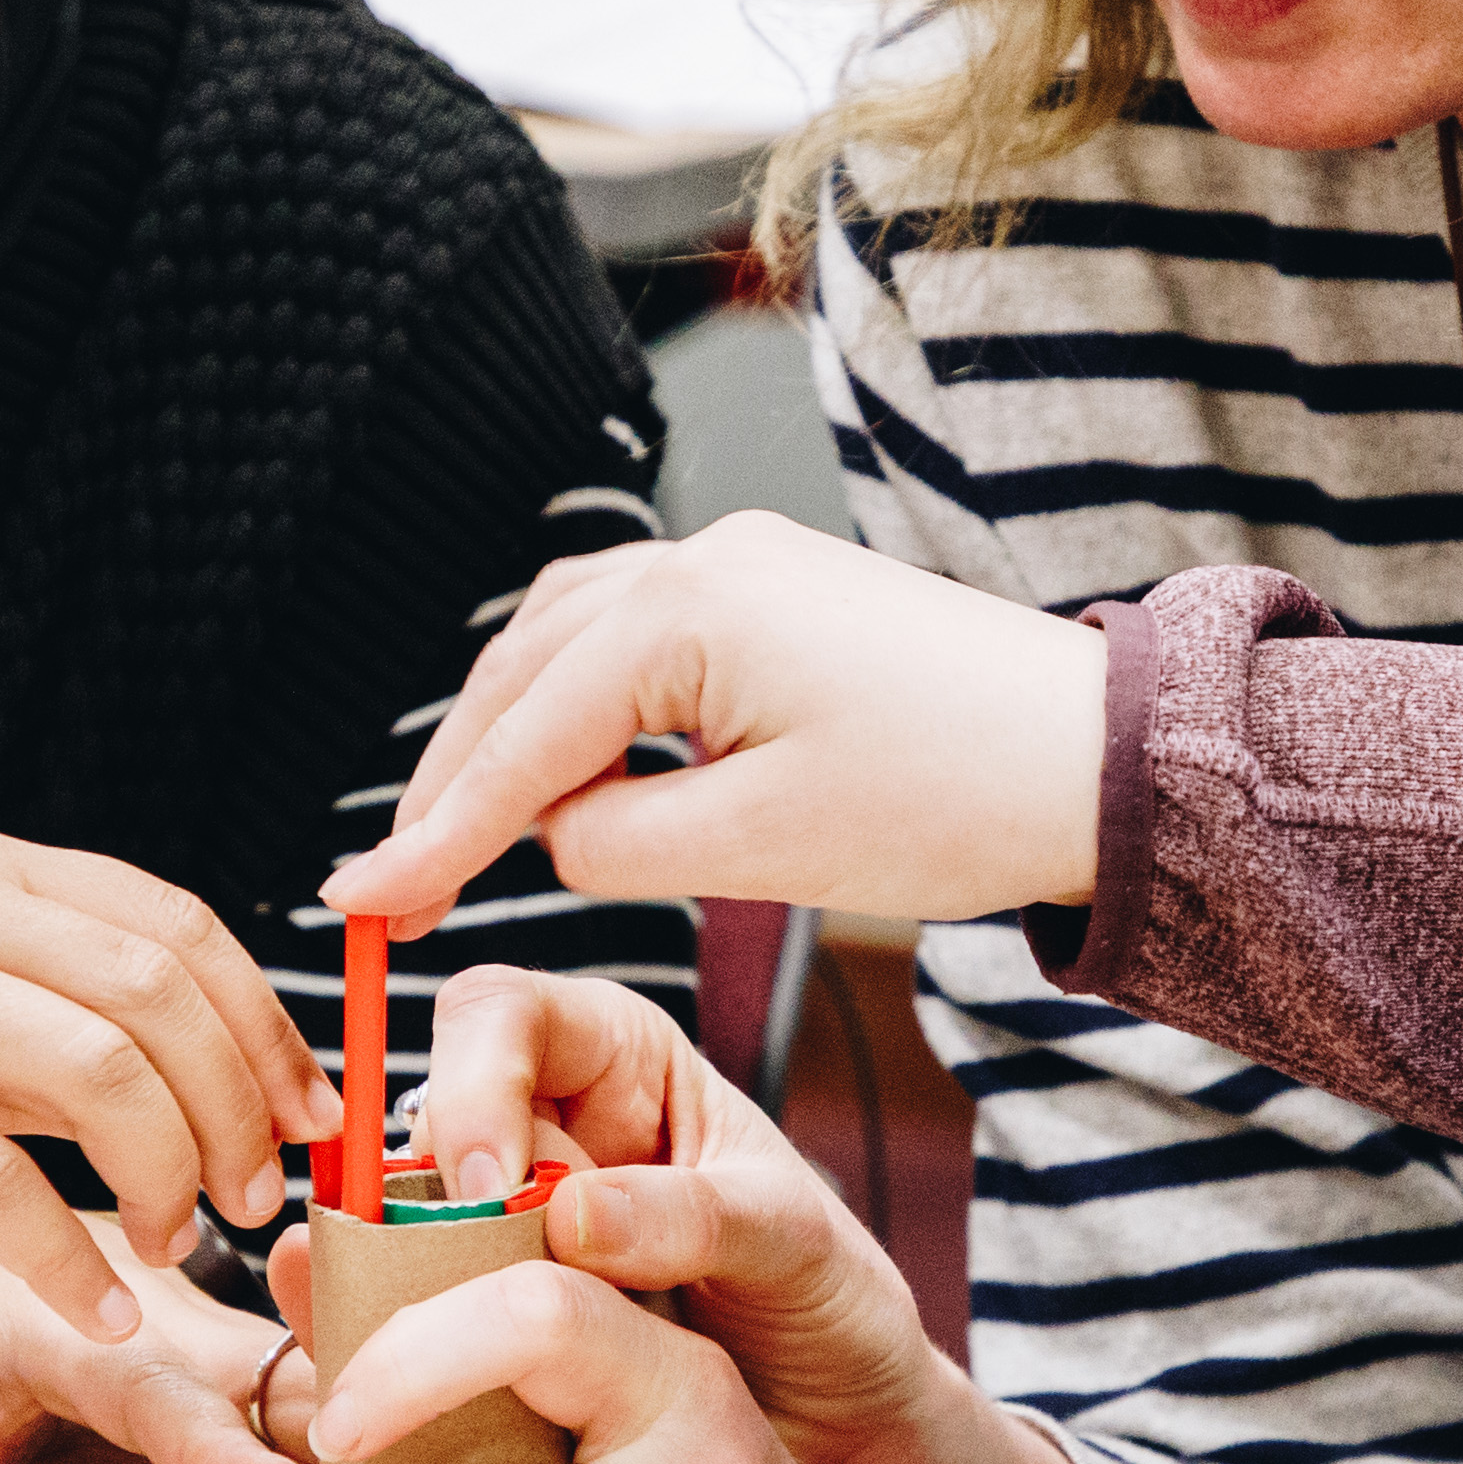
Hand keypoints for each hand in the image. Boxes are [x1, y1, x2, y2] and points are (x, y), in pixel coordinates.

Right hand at [0, 818, 327, 1334]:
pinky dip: (66, 1255)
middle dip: (234, 1108)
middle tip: (254, 1199)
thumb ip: (63, 1019)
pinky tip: (95, 1306)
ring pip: (93, 1067)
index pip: (173, 925)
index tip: (313, 1122)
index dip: (265, 1029)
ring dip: (168, 1175)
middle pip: (152, 992)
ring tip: (176, 1246)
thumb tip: (242, 1082)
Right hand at [326, 513, 1104, 933]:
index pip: (521, 734)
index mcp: (686, 610)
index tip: (361, 904)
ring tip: (467, 836)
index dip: (435, 833)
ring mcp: (744, 564)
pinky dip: (585, 706)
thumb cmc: (954, 797)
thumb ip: (613, 841)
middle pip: (523, 670)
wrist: (1101, 759)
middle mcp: (702, 559)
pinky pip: (638, 638)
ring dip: (515, 735)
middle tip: (396, 886)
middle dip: (455, 779)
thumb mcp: (755, 849)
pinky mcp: (779, 594)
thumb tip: (550, 833)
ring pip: (571, 644)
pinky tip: (573, 772)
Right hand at [404, 965, 1083, 1463]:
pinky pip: (416, 1305)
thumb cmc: (829, 1300)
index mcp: (621, 1058)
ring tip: (459, 1345)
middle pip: (428, 1116)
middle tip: (467, 1283)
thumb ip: (690, 1215)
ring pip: (404, 1217)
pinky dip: (415, 1338)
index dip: (474, 1080)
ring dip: (413, 1277)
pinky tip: (438, 1380)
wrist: (840, 1425)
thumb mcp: (789, 1241)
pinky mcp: (485, 1312)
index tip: (491, 1184)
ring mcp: (506, 1223)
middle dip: (428, 1194)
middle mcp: (546, 1126)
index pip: (501, 1013)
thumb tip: (568, 1213)